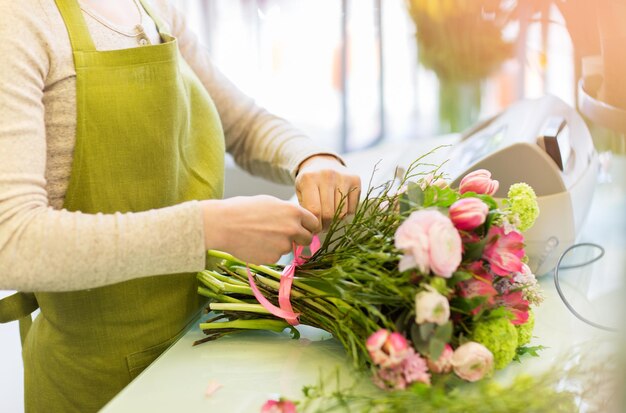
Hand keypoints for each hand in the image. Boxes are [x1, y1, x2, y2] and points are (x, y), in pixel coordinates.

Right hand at [201, 196, 318, 263]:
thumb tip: (297, 220)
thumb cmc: (243, 209)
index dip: (309, 226)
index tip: (305, 229)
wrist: (223, 225)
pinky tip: (254, 244)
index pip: (314, 222)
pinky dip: (268, 252)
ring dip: (280, 245)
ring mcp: (283, 245)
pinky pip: (275, 256)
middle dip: (300, 239)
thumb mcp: (270, 202)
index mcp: (293, 212)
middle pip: (307, 239)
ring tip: (260, 236)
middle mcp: (292, 229)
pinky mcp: (273, 258)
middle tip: (285, 236)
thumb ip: (287, 212)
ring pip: (289, 248)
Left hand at [295, 155, 360, 231]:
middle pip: (329, 213)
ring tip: (329, 219)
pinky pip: (352, 208)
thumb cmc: (309, 182)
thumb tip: (311, 233)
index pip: (314, 211)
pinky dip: (346, 214)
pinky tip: (338, 208)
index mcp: (309, 178)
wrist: (322, 162)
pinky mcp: (355, 179)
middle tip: (321, 227)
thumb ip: (304, 210)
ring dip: (335, 221)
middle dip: (325, 225)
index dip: (314, 225)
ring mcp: (343, 176)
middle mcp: (327, 175)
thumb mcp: (300, 192)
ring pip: (342, 213)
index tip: (313, 230)